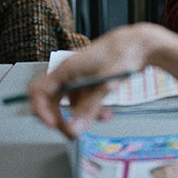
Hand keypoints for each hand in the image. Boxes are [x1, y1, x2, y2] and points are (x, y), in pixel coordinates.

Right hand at [28, 23, 156, 137]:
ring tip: (102, 119)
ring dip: (82, 115)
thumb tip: (73, 128)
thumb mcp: (106, 84)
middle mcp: (68, 72)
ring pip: (70, 104)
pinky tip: (107, 113)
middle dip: (61, 119)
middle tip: (72, 133)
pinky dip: (92, 109)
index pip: (39, 90)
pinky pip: (83, 101)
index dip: (41, 110)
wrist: (138, 44)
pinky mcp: (88, 82)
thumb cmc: (122, 54)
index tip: (53, 125)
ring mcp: (78, 77)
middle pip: (52, 101)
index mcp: (66, 68)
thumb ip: (89, 107)